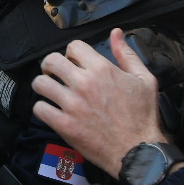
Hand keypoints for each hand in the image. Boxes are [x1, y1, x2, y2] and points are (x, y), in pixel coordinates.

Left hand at [31, 29, 162, 179]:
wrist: (138, 151)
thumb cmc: (143, 117)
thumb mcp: (144, 79)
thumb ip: (127, 54)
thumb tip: (116, 33)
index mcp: (102, 69)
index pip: (73, 47)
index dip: (72, 53)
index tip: (74, 62)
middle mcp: (84, 83)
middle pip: (51, 61)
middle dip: (51, 65)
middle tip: (55, 74)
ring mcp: (72, 104)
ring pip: (40, 83)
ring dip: (43, 85)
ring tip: (50, 91)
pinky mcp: (64, 124)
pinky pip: (39, 109)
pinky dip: (42, 109)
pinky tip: (51, 110)